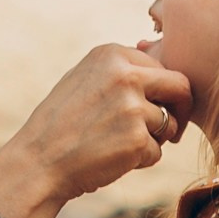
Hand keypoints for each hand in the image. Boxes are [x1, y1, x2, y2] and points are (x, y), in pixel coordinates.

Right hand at [0, 44, 190, 217]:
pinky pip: (157, 151)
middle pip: (181, 86)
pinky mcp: (137, 139)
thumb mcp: (84, 80)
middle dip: (181, 109)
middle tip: (173, 130)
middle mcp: (125, 75)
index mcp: (112, 54)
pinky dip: (140, 160)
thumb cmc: (61, 124)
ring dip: (153, 139)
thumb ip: (120, 70)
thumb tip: (160, 64)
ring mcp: (132, 107)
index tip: (157, 108)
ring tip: (117, 145)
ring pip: (168, 124)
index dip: (165, 91)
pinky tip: (111, 159)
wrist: (37, 162)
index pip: (163, 66)